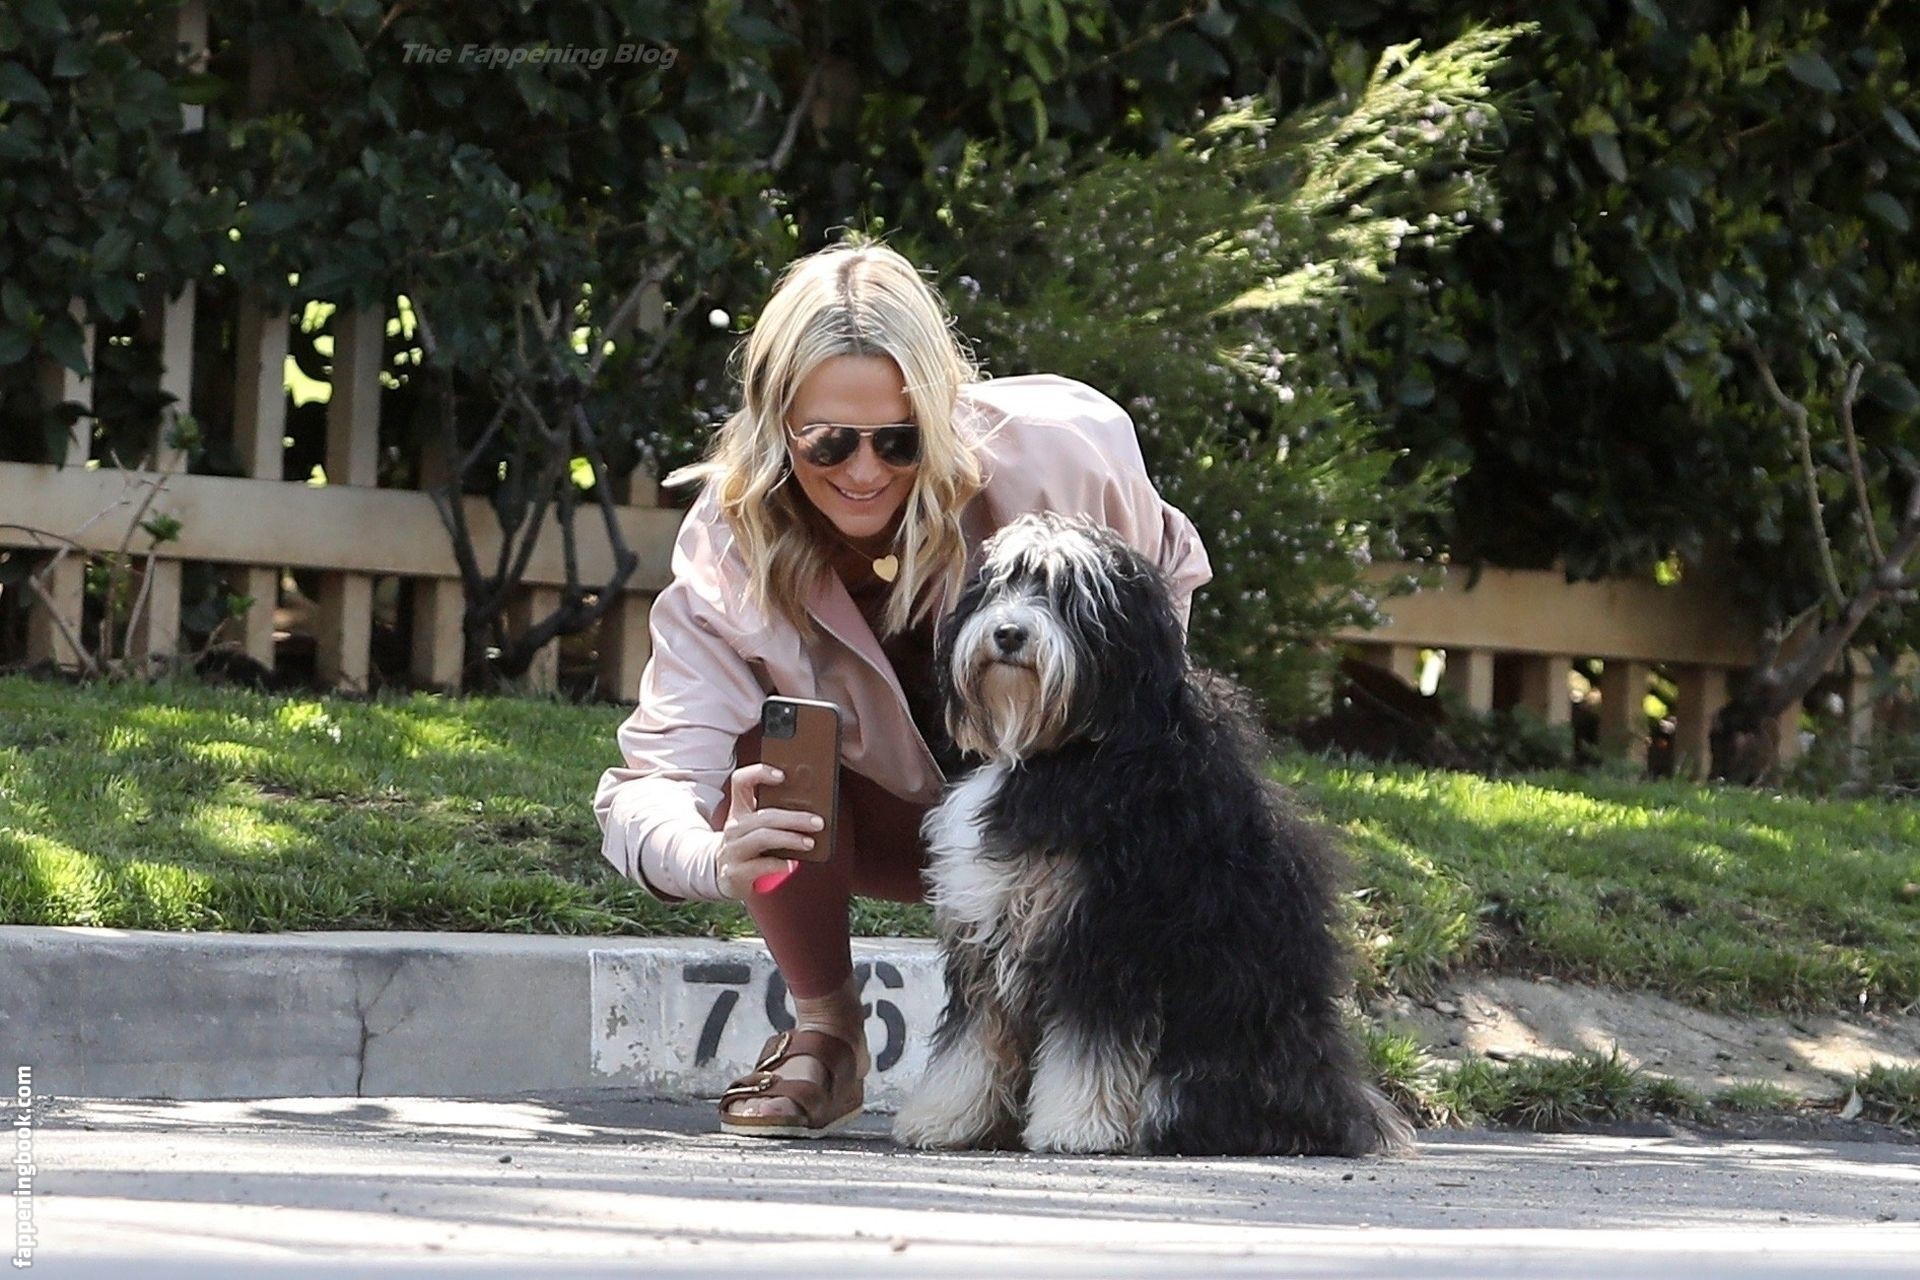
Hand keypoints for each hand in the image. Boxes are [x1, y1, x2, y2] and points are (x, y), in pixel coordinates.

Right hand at [716, 762, 826, 900]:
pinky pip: (759, 865)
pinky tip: (792, 865)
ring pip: (763, 837)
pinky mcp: (734, 872)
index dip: (758, 774)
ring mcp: (732, 850)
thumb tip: (811, 814)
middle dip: (794, 818)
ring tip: (809, 843)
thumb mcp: (755, 828)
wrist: (721, 875)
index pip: (741, 781)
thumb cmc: (748, 847)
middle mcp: (734, 828)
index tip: (782, 776)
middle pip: (764, 815)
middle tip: (817, 822)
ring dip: (790, 839)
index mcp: (739, 810)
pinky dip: (778, 864)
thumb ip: (776, 818)